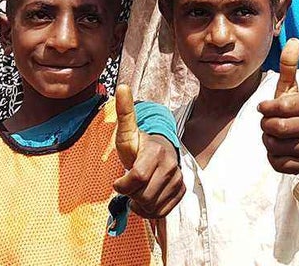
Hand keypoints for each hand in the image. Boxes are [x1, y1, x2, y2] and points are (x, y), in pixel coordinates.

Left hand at [112, 85, 184, 217]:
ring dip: (140, 204)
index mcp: (155, 152)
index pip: (137, 178)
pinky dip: (152, 210)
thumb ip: (124, 112)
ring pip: (153, 206)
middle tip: (129, 185)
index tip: (117, 182)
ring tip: (137, 191)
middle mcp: (170, 165)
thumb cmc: (138, 145)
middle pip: (143, 195)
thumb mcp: (127, 131)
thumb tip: (121, 86)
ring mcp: (178, 179)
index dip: (123, 185)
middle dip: (131, 195)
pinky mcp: (181, 190)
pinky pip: (163, 211)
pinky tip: (147, 198)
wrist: (159, 152)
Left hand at [257, 38, 298, 174]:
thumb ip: (288, 67)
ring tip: (277, 137)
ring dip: (268, 143)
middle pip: (273, 128)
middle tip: (271, 124)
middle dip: (265, 127)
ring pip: (272, 147)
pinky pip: (276, 163)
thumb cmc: (293, 112)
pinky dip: (273, 158)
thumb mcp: (289, 90)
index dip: (266, 108)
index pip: (278, 106)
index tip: (266, 108)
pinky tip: (282, 152)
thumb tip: (293, 40)